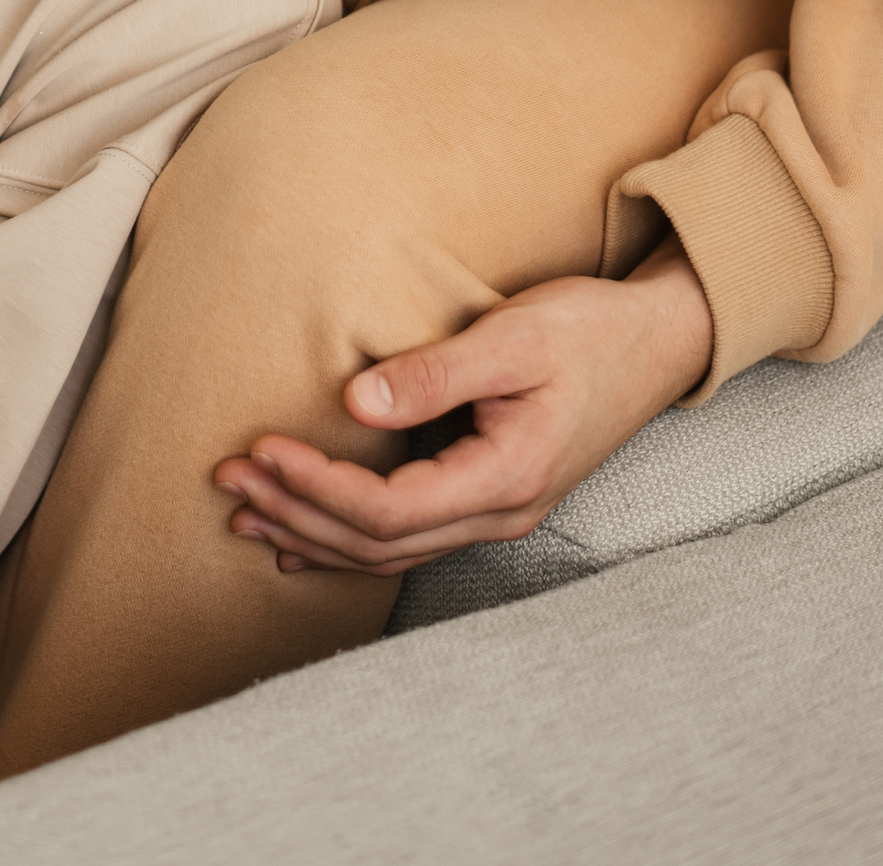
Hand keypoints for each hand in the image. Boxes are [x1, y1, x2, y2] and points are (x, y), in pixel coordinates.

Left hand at [214, 241, 713, 573]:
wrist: (658, 342)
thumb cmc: (589, 329)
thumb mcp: (514, 338)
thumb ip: (435, 374)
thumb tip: (354, 403)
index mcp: (506, 476)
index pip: (389, 509)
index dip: (317, 486)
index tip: (258, 448)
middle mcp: (500, 512)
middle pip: (378, 543)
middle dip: (295, 513)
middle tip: (224, 481)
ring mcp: (497, 512)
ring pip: (389, 552)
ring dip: (312, 531)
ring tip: (242, 512)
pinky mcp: (490, 497)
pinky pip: (407, 539)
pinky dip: (347, 538)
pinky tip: (302, 535)